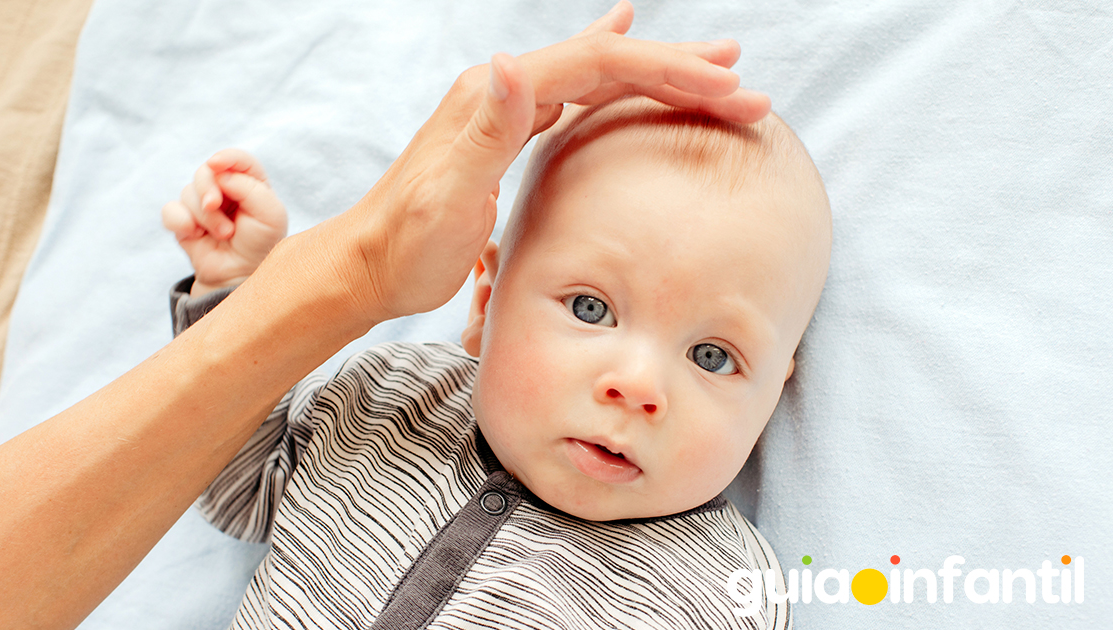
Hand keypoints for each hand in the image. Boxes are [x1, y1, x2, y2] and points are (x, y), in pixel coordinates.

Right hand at [161, 149, 288, 295]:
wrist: (240, 275)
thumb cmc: (260, 245)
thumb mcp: (270, 215)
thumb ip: (251, 188)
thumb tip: (220, 175)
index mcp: (251, 184)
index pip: (238, 159)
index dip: (226, 158)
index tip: (216, 165)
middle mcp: (226, 190)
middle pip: (206, 171)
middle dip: (208, 189)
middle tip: (215, 207)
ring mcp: (203, 204)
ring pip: (188, 192)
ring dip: (204, 215)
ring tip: (223, 234)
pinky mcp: (185, 221)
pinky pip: (170, 210)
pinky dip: (180, 221)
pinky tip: (195, 235)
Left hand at [295, 0, 769, 322]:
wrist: (369, 265)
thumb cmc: (407, 244)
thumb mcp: (446, 196)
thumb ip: (484, 131)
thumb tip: (506, 63)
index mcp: (496, 96)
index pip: (600, 65)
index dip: (668, 72)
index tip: (730, 90)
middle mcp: (502, 90)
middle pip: (606, 60)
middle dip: (679, 68)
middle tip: (743, 78)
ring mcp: (505, 108)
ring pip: (597, 74)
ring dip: (657, 70)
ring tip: (712, 67)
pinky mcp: (507, 133)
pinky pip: (575, 93)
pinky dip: (612, 74)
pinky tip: (622, 49)